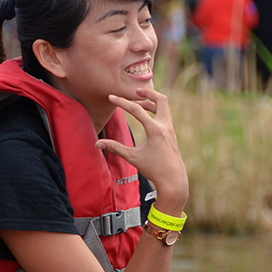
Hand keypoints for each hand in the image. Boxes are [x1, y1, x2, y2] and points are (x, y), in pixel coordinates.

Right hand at [95, 88, 187, 214]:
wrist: (173, 180)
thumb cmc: (153, 169)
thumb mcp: (133, 157)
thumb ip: (115, 148)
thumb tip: (97, 144)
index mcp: (155, 130)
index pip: (137, 110)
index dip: (122, 102)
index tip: (111, 97)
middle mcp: (165, 126)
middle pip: (161, 99)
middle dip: (148, 92)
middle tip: (135, 91)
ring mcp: (170, 129)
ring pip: (164, 106)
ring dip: (152, 101)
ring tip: (138, 103)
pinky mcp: (172, 133)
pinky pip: (165, 114)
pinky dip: (156, 110)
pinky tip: (147, 116)